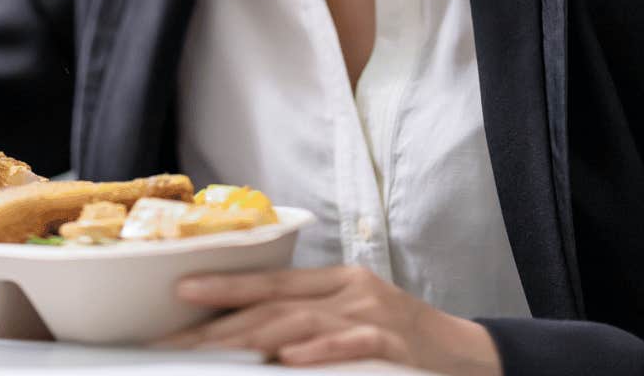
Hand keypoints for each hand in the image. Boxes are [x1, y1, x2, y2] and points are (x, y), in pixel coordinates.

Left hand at [156, 265, 501, 372]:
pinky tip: (289, 361)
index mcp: (337, 281)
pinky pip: (352, 345)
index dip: (224, 285)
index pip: (271, 281)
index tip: (179, 294)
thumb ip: (308, 322)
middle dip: (220, 326)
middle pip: (275, 305)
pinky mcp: (394, 346)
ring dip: (253, 339)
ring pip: (303, 323)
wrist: (468, 357)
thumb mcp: (353, 319)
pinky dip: (319, 352)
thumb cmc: (401, 342)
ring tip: (213, 352)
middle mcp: (351, 291)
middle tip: (175, 344)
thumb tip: (247, 338)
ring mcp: (373, 317)